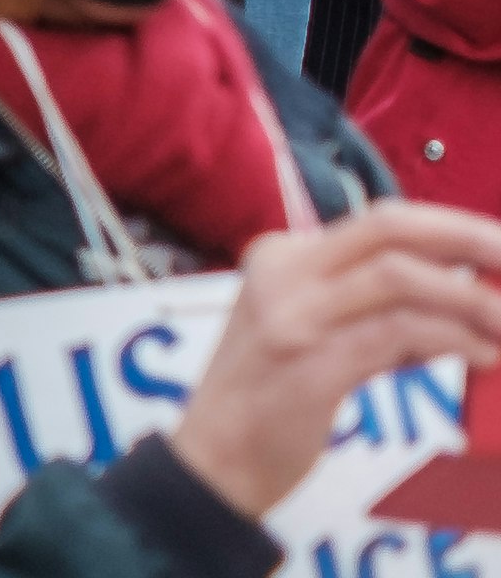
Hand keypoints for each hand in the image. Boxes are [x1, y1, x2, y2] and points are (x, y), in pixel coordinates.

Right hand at [163, 205, 500, 524]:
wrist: (212, 461)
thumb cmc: (272, 400)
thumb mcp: (318, 336)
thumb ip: (377, 315)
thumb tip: (464, 303)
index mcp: (285, 257)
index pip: (383, 223)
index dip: (453, 230)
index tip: (500, 251)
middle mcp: (283, 272)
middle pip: (388, 228)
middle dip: (467, 239)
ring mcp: (291, 316)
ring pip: (398, 278)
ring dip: (472, 300)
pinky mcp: (307, 364)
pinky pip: (395, 335)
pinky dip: (452, 340)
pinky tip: (484, 357)